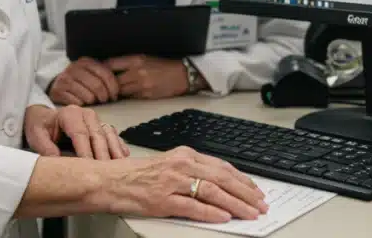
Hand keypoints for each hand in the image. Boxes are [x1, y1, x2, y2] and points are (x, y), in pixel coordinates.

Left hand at [23, 104, 128, 159]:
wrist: (46, 119)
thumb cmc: (42, 127)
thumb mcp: (37, 135)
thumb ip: (45, 147)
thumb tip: (57, 162)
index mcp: (70, 114)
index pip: (80, 134)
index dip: (86, 151)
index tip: (89, 168)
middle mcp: (86, 115)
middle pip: (98, 135)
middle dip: (103, 154)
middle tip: (107, 173)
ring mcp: (96, 120)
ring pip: (109, 135)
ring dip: (115, 150)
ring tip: (120, 166)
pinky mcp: (102, 126)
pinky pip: (113, 135)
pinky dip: (119, 146)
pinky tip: (123, 157)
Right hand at [49, 57, 119, 105]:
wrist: (57, 83)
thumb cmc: (80, 80)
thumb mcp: (91, 72)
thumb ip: (103, 75)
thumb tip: (119, 88)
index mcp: (86, 62)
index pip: (104, 73)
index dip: (113, 86)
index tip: (115, 95)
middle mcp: (74, 68)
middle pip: (97, 85)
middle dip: (104, 96)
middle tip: (105, 100)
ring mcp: (65, 79)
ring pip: (87, 95)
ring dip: (93, 101)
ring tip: (93, 101)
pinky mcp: (57, 91)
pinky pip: (76, 102)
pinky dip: (81, 105)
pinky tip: (82, 103)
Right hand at [99, 146, 268, 222]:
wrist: (110, 181)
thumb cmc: (138, 175)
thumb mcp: (170, 165)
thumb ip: (193, 171)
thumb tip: (220, 184)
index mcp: (185, 155)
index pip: (222, 166)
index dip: (242, 179)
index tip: (256, 190)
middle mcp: (181, 165)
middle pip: (222, 178)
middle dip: (246, 193)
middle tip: (261, 204)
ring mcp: (172, 182)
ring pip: (212, 191)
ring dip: (235, 204)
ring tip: (249, 213)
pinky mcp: (163, 200)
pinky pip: (192, 206)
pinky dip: (211, 212)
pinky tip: (224, 216)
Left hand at [106, 55, 189, 99]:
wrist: (181, 75)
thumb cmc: (162, 65)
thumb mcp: (144, 58)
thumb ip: (127, 63)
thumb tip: (109, 69)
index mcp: (135, 60)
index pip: (110, 64)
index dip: (101, 69)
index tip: (96, 72)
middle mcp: (137, 72)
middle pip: (112, 80)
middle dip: (106, 84)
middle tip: (101, 85)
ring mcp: (141, 85)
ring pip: (120, 91)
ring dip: (114, 91)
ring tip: (111, 91)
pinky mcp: (146, 95)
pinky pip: (129, 97)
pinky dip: (125, 96)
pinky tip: (125, 94)